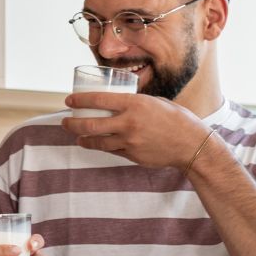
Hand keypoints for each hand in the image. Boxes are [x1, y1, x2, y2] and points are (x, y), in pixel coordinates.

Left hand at [61, 91, 213, 170]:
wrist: (191, 144)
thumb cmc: (175, 118)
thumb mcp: (154, 102)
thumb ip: (134, 104)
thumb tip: (116, 103)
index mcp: (134, 103)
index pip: (98, 99)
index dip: (79, 100)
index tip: (69, 100)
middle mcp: (128, 122)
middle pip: (90, 124)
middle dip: (72, 124)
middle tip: (64, 122)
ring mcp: (129, 141)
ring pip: (97, 142)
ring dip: (83, 139)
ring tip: (77, 137)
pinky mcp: (132, 156)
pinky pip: (112, 151)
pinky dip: (103, 147)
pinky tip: (98, 144)